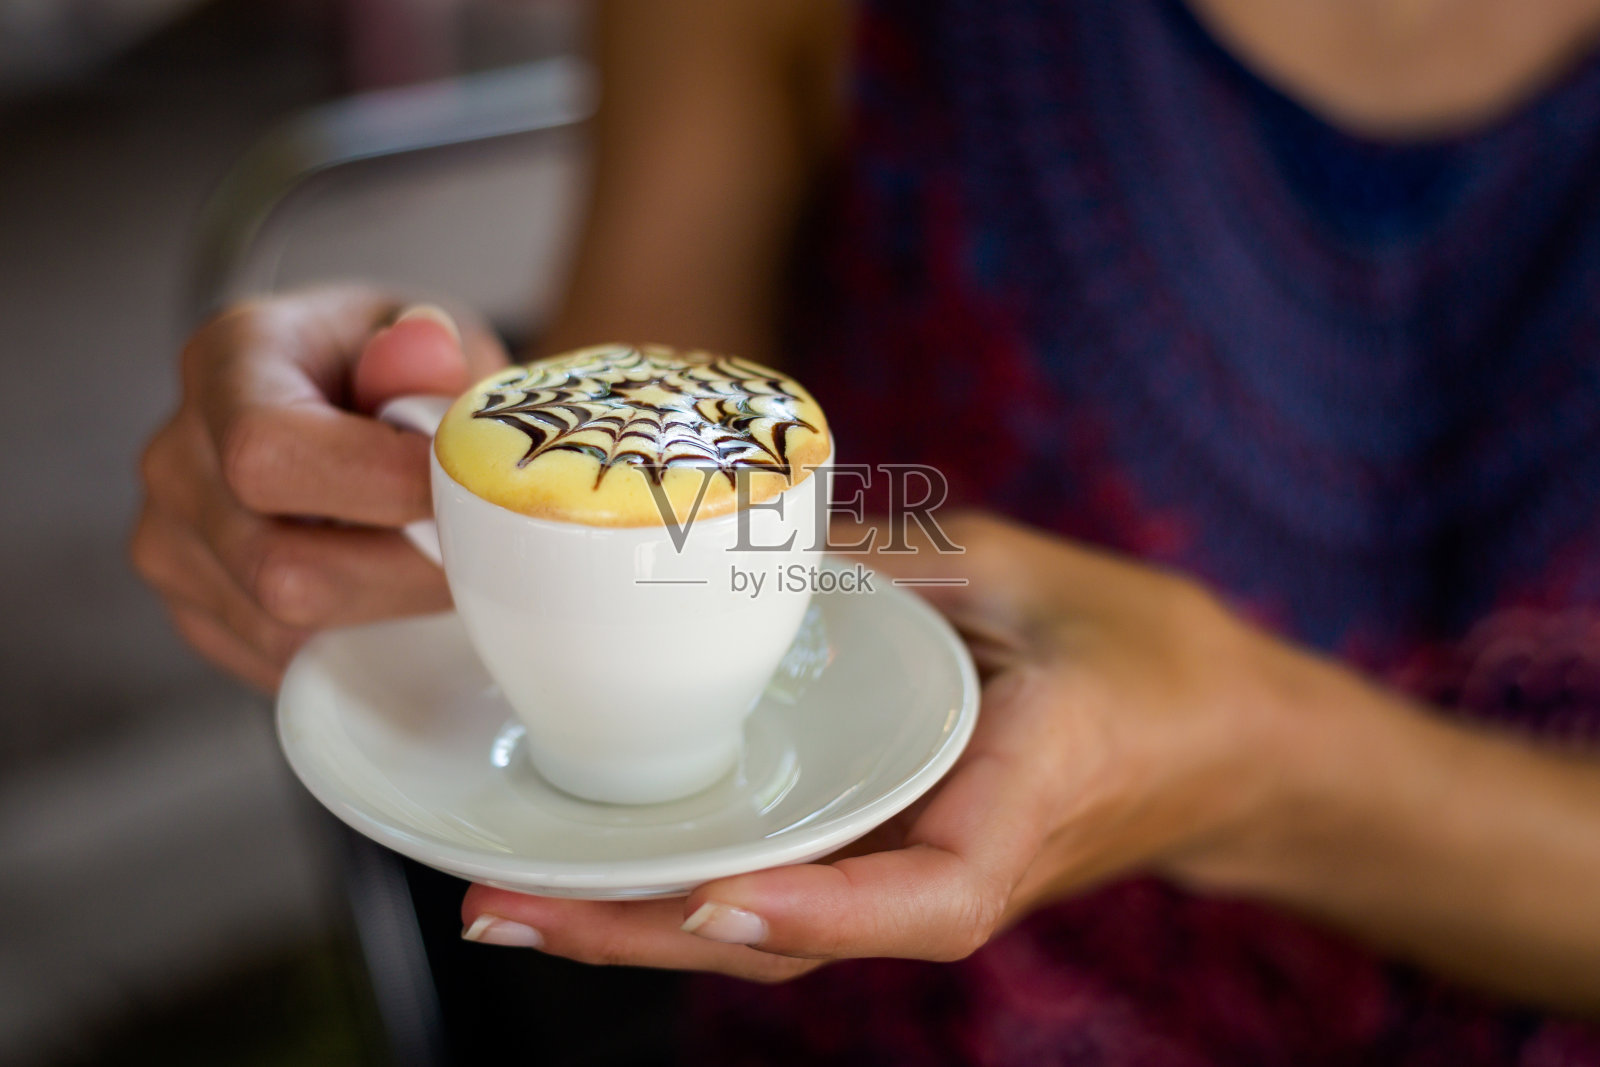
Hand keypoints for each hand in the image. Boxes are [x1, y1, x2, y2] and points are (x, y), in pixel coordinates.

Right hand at [131, 286, 508, 689]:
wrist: (360, 408)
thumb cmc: (401, 376)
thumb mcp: (439, 339)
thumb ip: (439, 353)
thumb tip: (426, 348)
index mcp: (230, 361)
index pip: (266, 451)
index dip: (380, 487)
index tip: (465, 495)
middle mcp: (178, 455)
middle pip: (277, 566)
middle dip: (403, 572)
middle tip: (478, 551)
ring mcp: (171, 542)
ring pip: (285, 628)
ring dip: (389, 611)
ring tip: (438, 563)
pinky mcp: (194, 611)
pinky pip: (280, 663)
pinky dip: (356, 640)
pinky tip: (392, 591)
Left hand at [460, 513, 1308, 980]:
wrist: (1221, 740)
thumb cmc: (1144, 655)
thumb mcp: (1032, 576)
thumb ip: (905, 562)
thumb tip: (751, 537)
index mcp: (1025, 798)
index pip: (933, 899)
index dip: (823, 909)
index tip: (717, 898)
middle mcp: (957, 863)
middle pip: (799, 938)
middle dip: (649, 934)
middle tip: (504, 908)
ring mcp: (914, 868)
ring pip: (772, 929)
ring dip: (640, 926)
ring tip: (506, 901)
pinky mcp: (890, 850)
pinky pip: (785, 885)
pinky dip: (684, 887)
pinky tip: (595, 867)